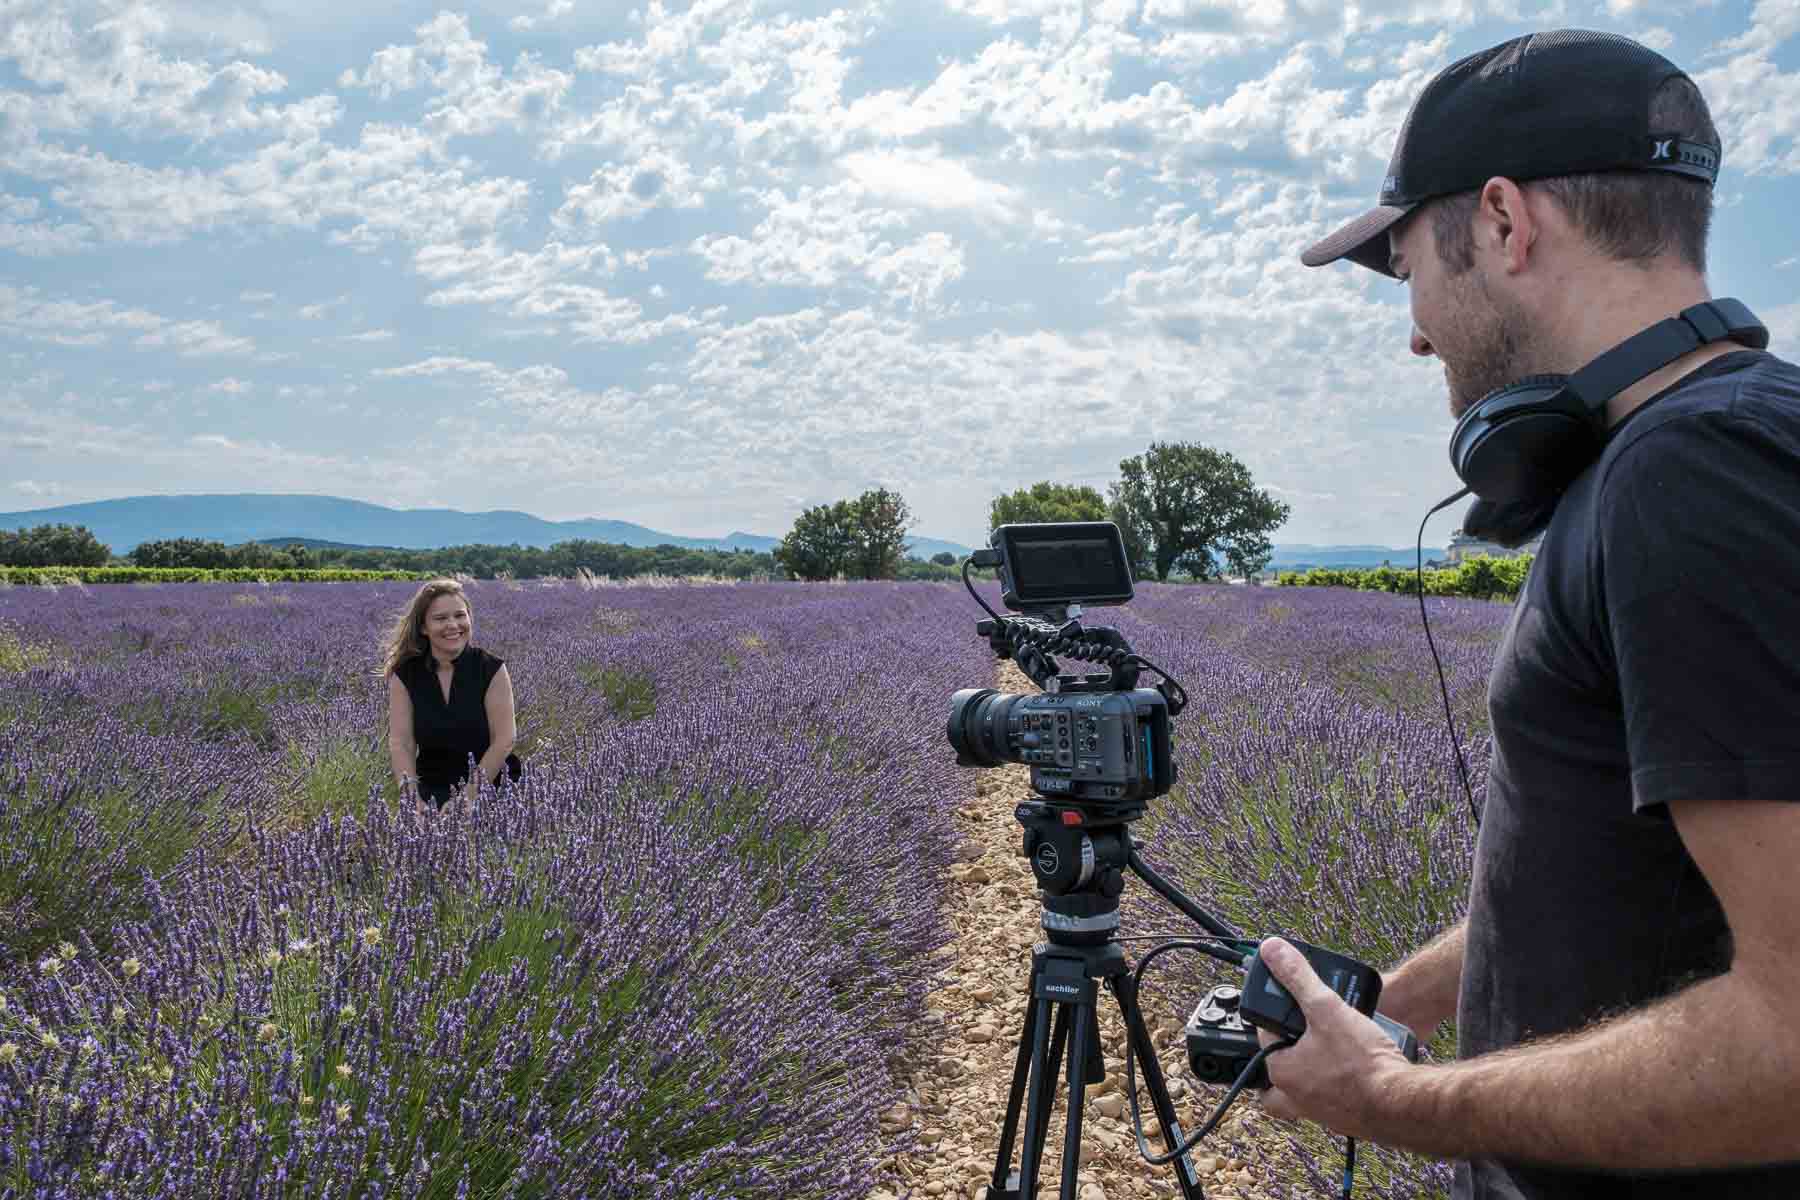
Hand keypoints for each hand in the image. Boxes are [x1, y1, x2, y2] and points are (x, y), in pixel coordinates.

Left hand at [1253, 938, 1416, 1139]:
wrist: (1403, 1102)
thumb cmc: (1363, 1062)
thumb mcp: (1327, 1008)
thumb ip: (1299, 978)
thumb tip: (1272, 950)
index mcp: (1281, 1071)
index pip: (1264, 1034)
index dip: (1276, 1012)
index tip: (1290, 1002)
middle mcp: (1296, 1098)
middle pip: (1275, 1076)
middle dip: (1281, 1056)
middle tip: (1294, 1038)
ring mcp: (1322, 1113)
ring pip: (1302, 1093)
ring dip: (1310, 1070)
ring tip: (1327, 1047)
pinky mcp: (1348, 1120)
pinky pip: (1333, 1102)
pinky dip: (1338, 1084)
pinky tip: (1355, 1067)